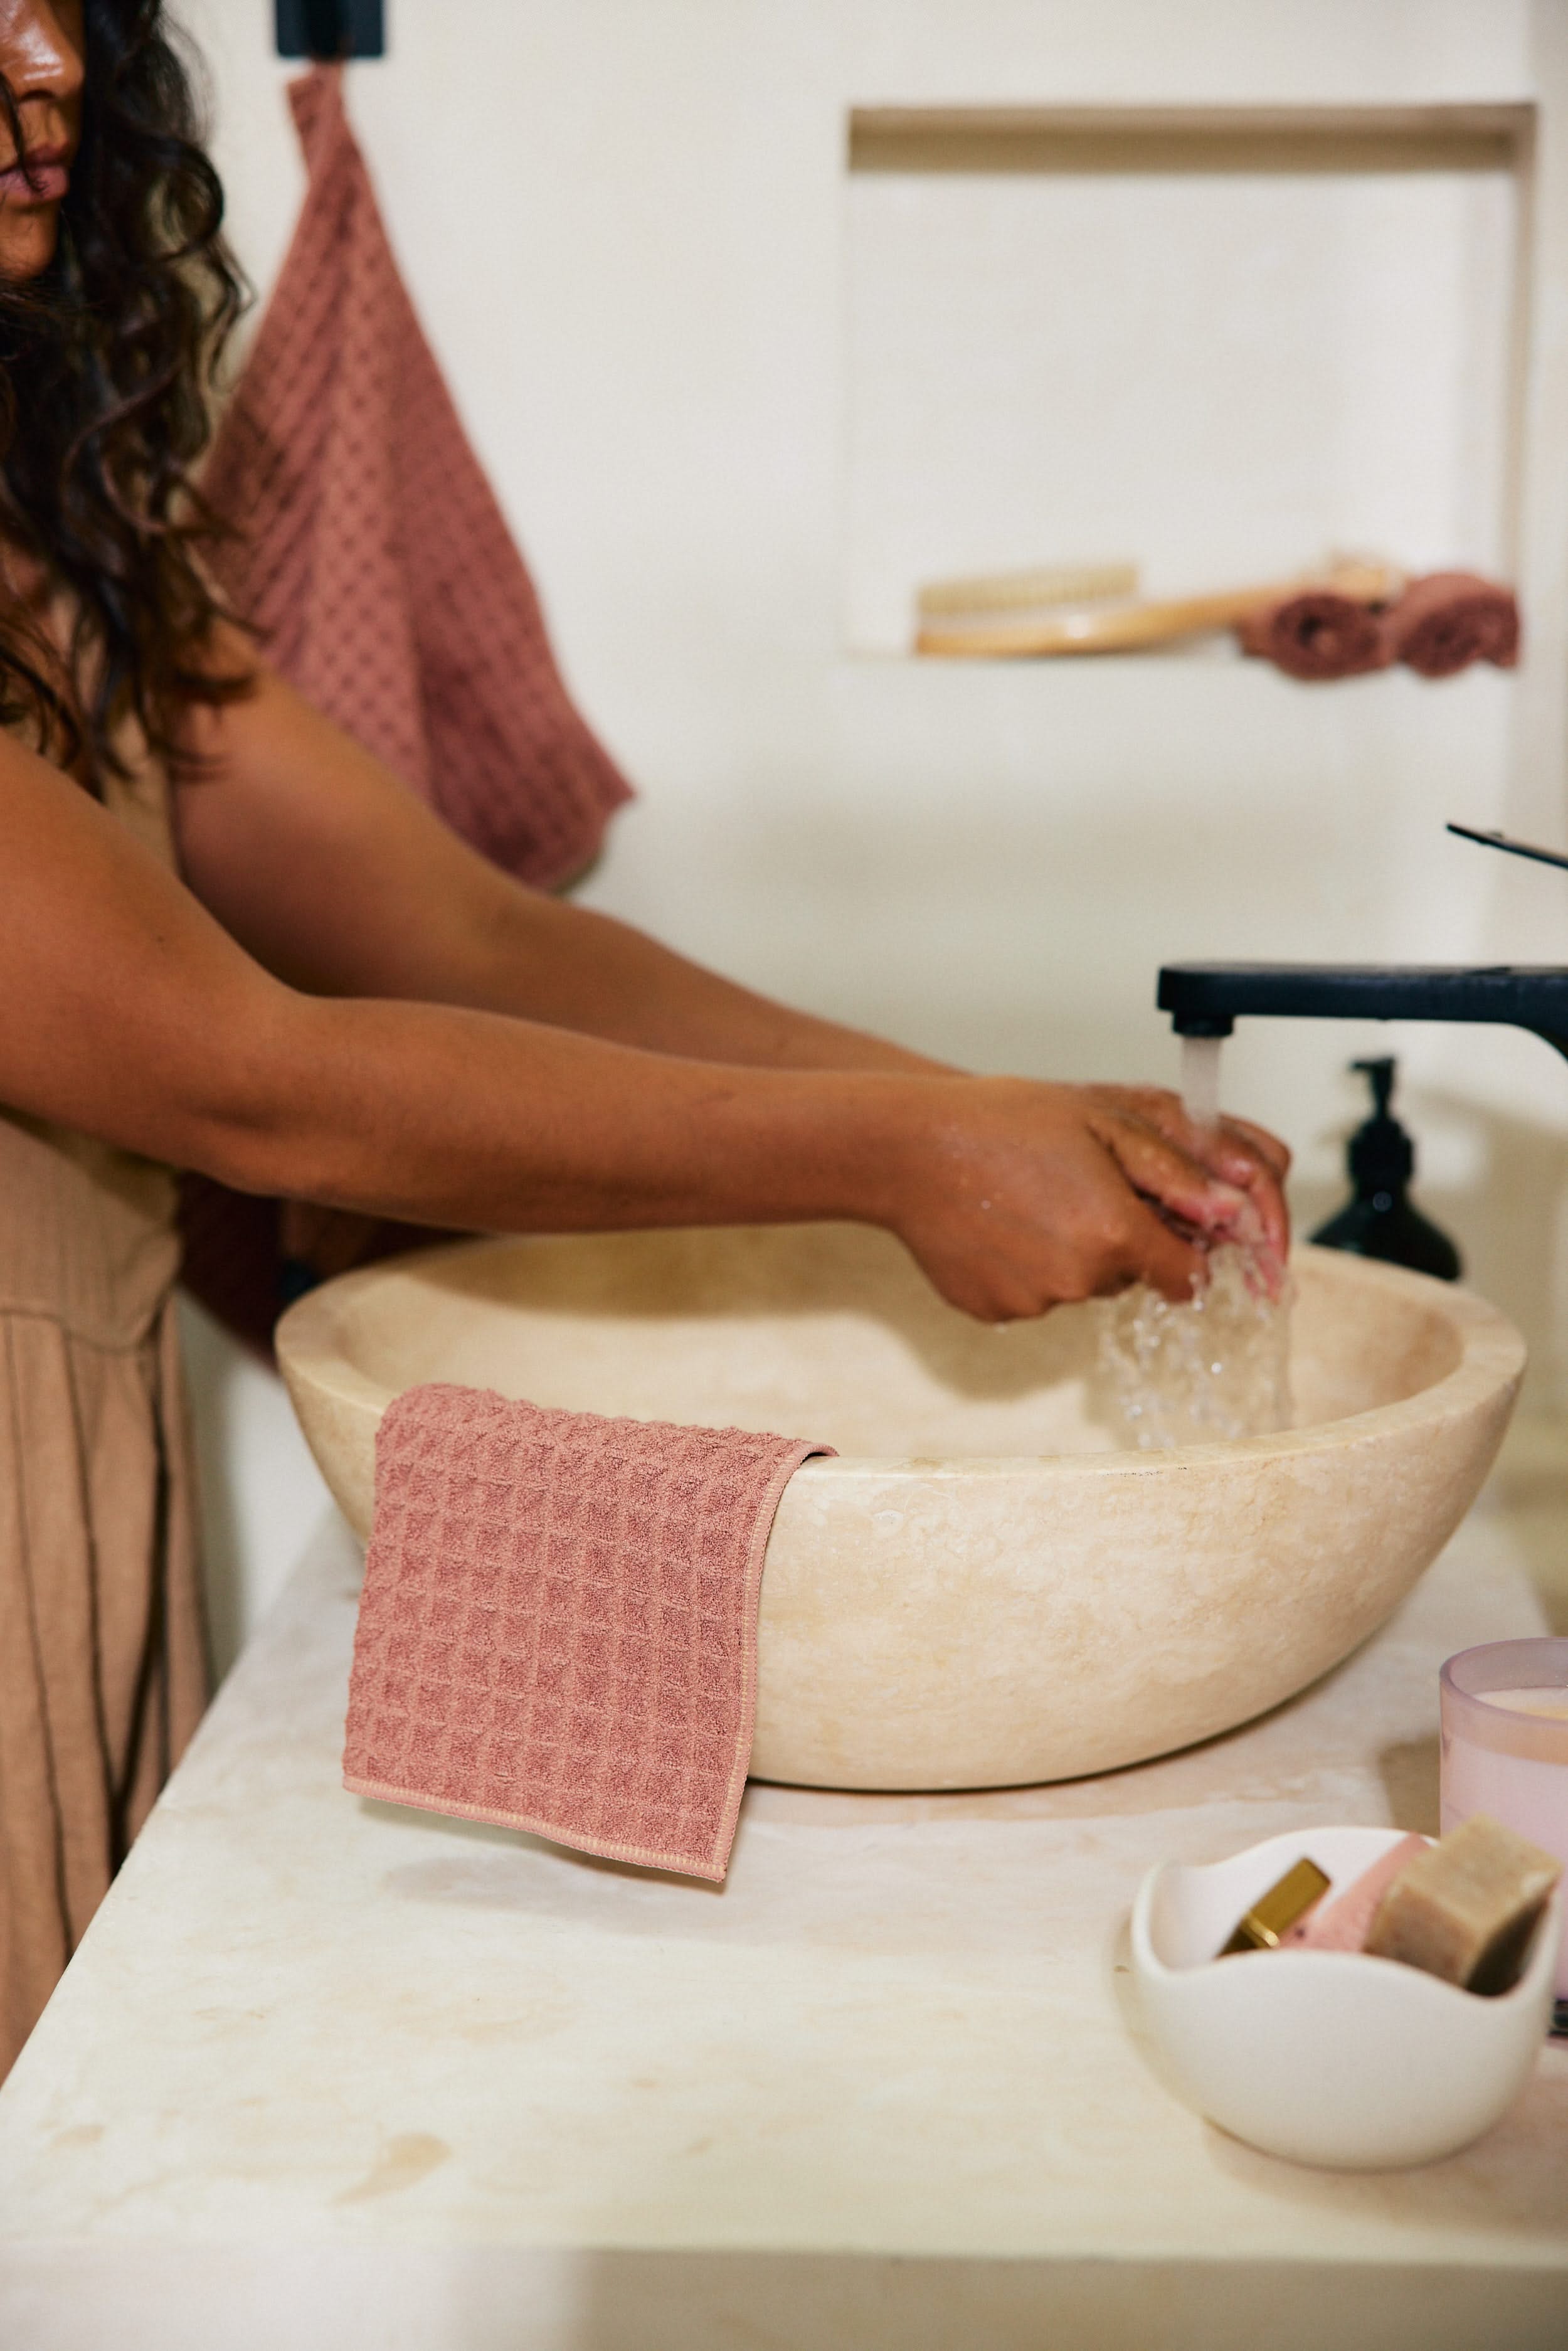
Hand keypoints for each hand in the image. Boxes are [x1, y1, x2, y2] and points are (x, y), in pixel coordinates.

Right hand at [879, 1078, 1290, 1321]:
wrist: (907, 1148)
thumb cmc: (1004, 1120)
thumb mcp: (1106, 1120)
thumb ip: (1179, 1171)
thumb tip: (1236, 1216)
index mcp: (1115, 1233)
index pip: (1190, 1276)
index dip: (1182, 1245)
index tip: (1158, 1217)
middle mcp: (1080, 1280)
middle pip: (1134, 1277)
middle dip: (1122, 1237)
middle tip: (1075, 1183)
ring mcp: (1034, 1303)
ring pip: (1084, 1286)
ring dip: (1074, 1250)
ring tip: (1029, 1196)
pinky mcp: (996, 1313)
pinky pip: (1036, 1295)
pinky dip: (1028, 1264)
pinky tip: (1002, 1222)